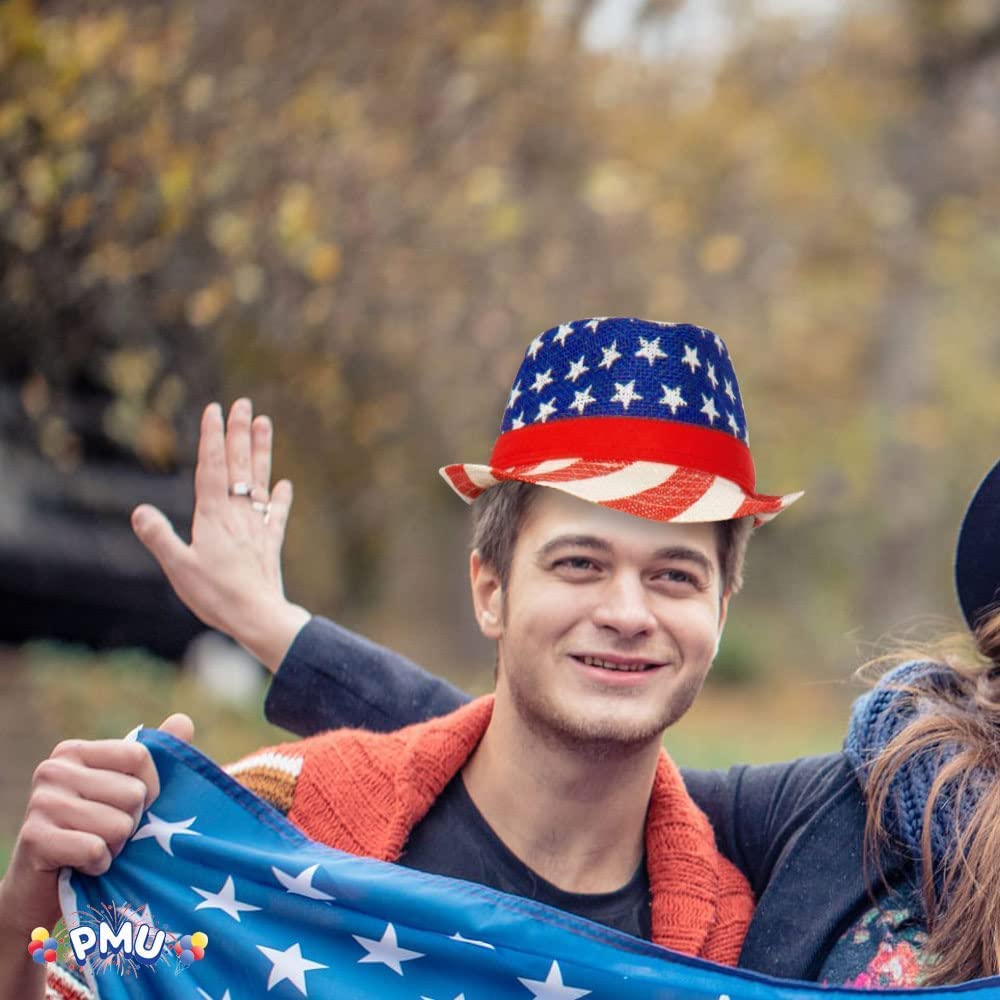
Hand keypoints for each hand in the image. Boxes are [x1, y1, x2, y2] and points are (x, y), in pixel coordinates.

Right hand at [0, 715, 193, 935]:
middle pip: (133, 793)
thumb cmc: (93, 830)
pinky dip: (98, 864)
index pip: (139, 756)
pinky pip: (94, 849)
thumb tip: (183, 720)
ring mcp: (41, 802)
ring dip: (115, 847)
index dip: (151, 786)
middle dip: (131, 822)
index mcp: (76, 751)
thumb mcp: (123, 790)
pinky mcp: (35, 838)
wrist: (41, 886)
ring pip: (118, 825)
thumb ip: (154, 756)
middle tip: (108, 832)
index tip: (138, 804)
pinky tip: (83, 865)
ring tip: (96, 847)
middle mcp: (54, 769)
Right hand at [132, 399, 309, 670]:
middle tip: (243, 403)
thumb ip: (159, 537)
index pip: (212, 468)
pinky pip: (277, 514)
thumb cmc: (215, 595)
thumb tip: (139, 510)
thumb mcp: (178, 567)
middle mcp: (239, 514)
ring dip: (262, 451)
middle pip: (240, 465)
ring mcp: (258, 526)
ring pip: (261, 480)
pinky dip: (282, 498)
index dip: (212, 438)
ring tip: (265, 423)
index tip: (215, 410)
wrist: (257, 616)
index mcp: (214, 515)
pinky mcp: (271, 542)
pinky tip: (286, 485)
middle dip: (239, 433)